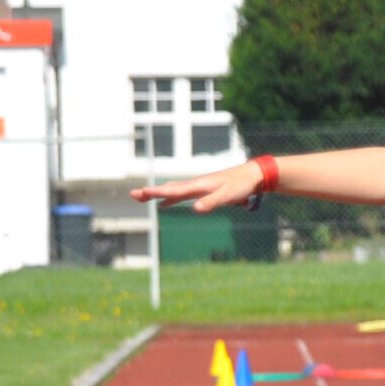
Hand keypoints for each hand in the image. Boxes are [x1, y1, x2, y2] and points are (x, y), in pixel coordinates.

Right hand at [133, 163, 257, 211]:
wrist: (251, 176)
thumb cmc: (240, 186)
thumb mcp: (227, 196)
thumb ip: (211, 202)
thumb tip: (196, 209)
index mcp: (198, 185)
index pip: (173, 190)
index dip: (156, 192)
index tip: (140, 193)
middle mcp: (195, 185)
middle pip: (168, 189)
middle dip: (151, 193)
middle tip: (134, 195)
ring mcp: (198, 187)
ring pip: (172, 191)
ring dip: (157, 195)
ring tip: (142, 198)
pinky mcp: (202, 191)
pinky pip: (181, 195)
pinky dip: (170, 199)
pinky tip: (165, 204)